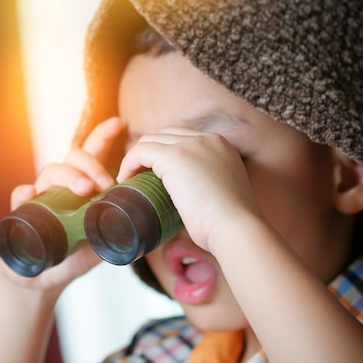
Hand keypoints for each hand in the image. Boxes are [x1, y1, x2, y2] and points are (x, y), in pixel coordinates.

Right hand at [0, 117, 124, 293]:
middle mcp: (61, 187)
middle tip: (105, 183)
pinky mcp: (21, 213)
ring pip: (50, 170)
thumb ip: (115, 232)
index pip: (92, 155)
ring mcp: (41, 197)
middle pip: (73, 158)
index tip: (118, 123)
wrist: (40, 279)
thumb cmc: (72, 256)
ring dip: (69, 176)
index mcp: (82, 188)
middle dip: (91, 164)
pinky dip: (26, 192)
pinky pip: (20, 195)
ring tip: (85, 189)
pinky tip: (33, 193)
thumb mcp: (99, 243)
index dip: (103, 136)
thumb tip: (143, 232)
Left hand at [117, 126, 261, 254]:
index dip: (164, 153)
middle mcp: (207, 139)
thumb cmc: (229, 224)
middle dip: (149, 153)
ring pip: (150, 141)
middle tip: (139, 177)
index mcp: (221, 145)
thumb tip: (189, 200)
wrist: (236, 227)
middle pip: (165, 135)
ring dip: (137, 159)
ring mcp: (190, 145)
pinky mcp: (173, 156)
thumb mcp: (222, 194)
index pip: (183, 138)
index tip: (154, 174)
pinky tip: (126, 181)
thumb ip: (206, 186)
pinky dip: (129, 165)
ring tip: (131, 181)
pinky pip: (140, 152)